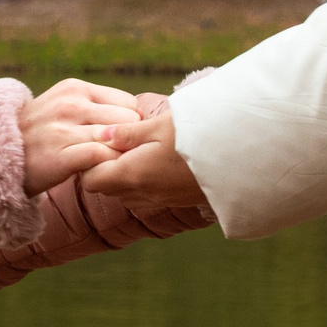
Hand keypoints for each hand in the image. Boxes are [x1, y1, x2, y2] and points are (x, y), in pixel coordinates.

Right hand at [18, 77, 137, 194]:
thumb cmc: (39, 134)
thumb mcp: (63, 105)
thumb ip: (96, 106)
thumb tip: (139, 115)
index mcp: (75, 88)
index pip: (129, 104)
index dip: (129, 125)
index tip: (119, 141)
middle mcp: (70, 104)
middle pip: (128, 122)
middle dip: (126, 141)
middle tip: (117, 156)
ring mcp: (63, 129)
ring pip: (117, 140)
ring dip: (117, 157)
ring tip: (108, 166)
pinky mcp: (58, 156)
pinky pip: (101, 158)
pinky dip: (106, 168)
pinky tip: (97, 174)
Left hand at [79, 93, 206, 211]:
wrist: (237, 157)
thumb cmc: (197, 135)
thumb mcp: (158, 126)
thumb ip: (127, 133)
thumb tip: (102, 135)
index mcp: (133, 174)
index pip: (90, 180)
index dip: (89, 162)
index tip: (100, 141)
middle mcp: (143, 194)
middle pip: (106, 188)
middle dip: (104, 168)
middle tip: (118, 142)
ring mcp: (160, 200)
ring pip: (126, 194)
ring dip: (124, 176)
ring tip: (138, 150)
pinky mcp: (176, 201)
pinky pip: (146, 197)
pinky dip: (142, 182)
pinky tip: (157, 160)